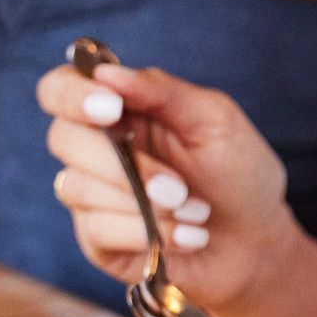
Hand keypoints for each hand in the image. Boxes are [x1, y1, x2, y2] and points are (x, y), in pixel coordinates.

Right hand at [35, 60, 299, 307]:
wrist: (256, 243)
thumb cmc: (238, 174)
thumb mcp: (214, 120)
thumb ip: (162, 91)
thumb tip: (105, 73)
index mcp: (120, 109)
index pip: (60, 88)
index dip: (72, 95)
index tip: (110, 108)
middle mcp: (96, 147)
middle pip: (63, 138)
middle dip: (123, 165)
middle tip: (178, 187)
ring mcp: (91, 193)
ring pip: (77, 187)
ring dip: (145, 204)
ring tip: (194, 212)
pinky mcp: (95, 237)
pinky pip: (97, 229)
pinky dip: (146, 232)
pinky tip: (185, 236)